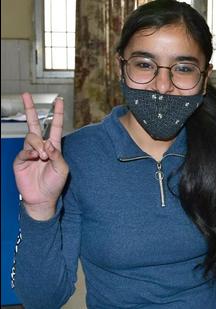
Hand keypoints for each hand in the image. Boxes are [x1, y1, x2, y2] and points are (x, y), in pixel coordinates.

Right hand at [13, 93, 67, 219]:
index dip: (57, 113)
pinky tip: (35, 157)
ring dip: (38, 145)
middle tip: (26, 94)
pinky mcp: (20, 160)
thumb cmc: (54, 183)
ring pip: (31, 137)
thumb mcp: (62, 169)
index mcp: (54, 146)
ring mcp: (29, 152)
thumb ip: (58, 155)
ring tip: (43, 156)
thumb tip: (49, 144)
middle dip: (30, 108)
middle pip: (34, 123)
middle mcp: (41, 146)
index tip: (59, 100)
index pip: (55, 126)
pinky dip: (30, 153)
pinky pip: (24, 151)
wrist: (43, 198)